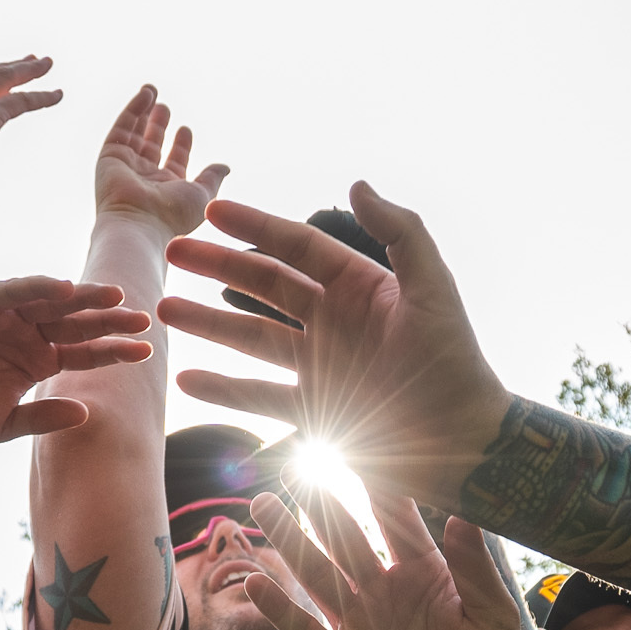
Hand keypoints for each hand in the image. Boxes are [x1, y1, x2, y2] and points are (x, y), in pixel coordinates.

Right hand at [0, 278, 149, 441]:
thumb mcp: (2, 425)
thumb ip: (43, 419)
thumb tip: (87, 414)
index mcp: (38, 363)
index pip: (85, 354)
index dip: (114, 351)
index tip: (147, 352)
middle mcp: (29, 335)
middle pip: (78, 324)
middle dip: (110, 321)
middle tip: (145, 319)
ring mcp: (7, 316)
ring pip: (53, 303)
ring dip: (83, 297)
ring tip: (115, 296)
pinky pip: (14, 291)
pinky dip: (37, 288)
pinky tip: (63, 288)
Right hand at [89, 84, 228, 236]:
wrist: (139, 224)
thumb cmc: (172, 216)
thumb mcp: (202, 195)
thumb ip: (212, 178)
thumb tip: (224, 166)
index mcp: (167, 188)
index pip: (174, 161)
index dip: (180, 145)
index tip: (185, 129)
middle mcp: (145, 177)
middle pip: (151, 144)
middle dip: (158, 125)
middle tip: (164, 106)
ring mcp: (126, 166)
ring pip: (134, 133)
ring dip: (143, 111)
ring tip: (151, 90)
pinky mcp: (110, 156)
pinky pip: (121, 128)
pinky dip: (132, 110)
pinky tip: (145, 95)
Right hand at [158, 186, 516, 503]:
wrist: (466, 446)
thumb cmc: (455, 366)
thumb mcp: (433, 292)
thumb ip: (402, 232)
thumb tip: (355, 182)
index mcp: (362, 287)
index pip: (299, 247)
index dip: (256, 225)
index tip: (212, 210)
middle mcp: (336, 322)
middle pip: (265, 286)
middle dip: (218, 267)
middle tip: (172, 252)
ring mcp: (321, 367)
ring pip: (252, 339)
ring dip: (208, 324)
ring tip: (164, 308)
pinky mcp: (315, 413)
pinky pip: (257, 397)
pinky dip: (222, 390)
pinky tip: (186, 380)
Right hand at [249, 489, 526, 629]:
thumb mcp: (492, 617)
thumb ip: (476, 569)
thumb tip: (465, 512)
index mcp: (421, 569)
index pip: (393, 518)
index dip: (375, 485)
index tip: (358, 445)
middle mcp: (381, 587)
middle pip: (344, 537)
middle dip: (320, 504)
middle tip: (294, 464)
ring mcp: (355, 622)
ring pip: (315, 572)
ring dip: (290, 540)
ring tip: (263, 504)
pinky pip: (303, 629)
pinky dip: (279, 608)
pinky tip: (256, 581)